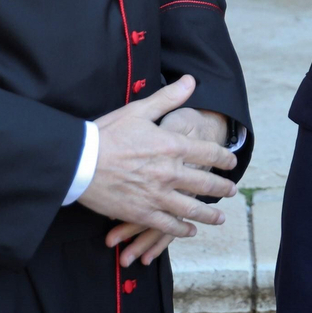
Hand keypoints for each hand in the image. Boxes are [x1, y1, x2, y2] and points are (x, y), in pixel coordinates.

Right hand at [78, 76, 237, 245]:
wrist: (79, 161)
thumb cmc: (107, 133)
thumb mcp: (139, 110)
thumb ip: (168, 97)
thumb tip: (191, 81)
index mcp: (172, 146)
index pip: (208, 153)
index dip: (224, 158)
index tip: (232, 162)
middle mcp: (169, 172)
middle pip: (205, 183)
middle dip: (222, 188)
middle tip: (231, 190)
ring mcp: (157, 195)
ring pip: (191, 209)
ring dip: (209, 215)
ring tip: (220, 218)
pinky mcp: (142, 213)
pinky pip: (168, 225)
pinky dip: (182, 230)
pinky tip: (190, 231)